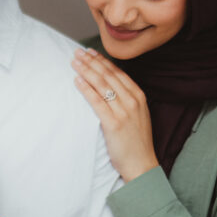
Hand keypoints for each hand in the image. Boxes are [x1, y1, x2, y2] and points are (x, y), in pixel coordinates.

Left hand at [72, 48, 159, 180]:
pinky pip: (97, 101)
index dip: (102, 61)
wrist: (142, 164)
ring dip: (86, 70)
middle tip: (78, 52)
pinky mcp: (114, 123)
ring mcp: (124, 111)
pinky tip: (77, 80)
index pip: (117, 73)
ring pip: (102, 85)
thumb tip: (109, 87)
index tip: (90, 52)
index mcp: (139, 96)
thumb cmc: (136, 142)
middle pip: (108, 75)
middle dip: (91, 61)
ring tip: (75, 62)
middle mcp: (132, 100)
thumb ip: (126, 100)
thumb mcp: (137, 115)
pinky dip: (86, 89)